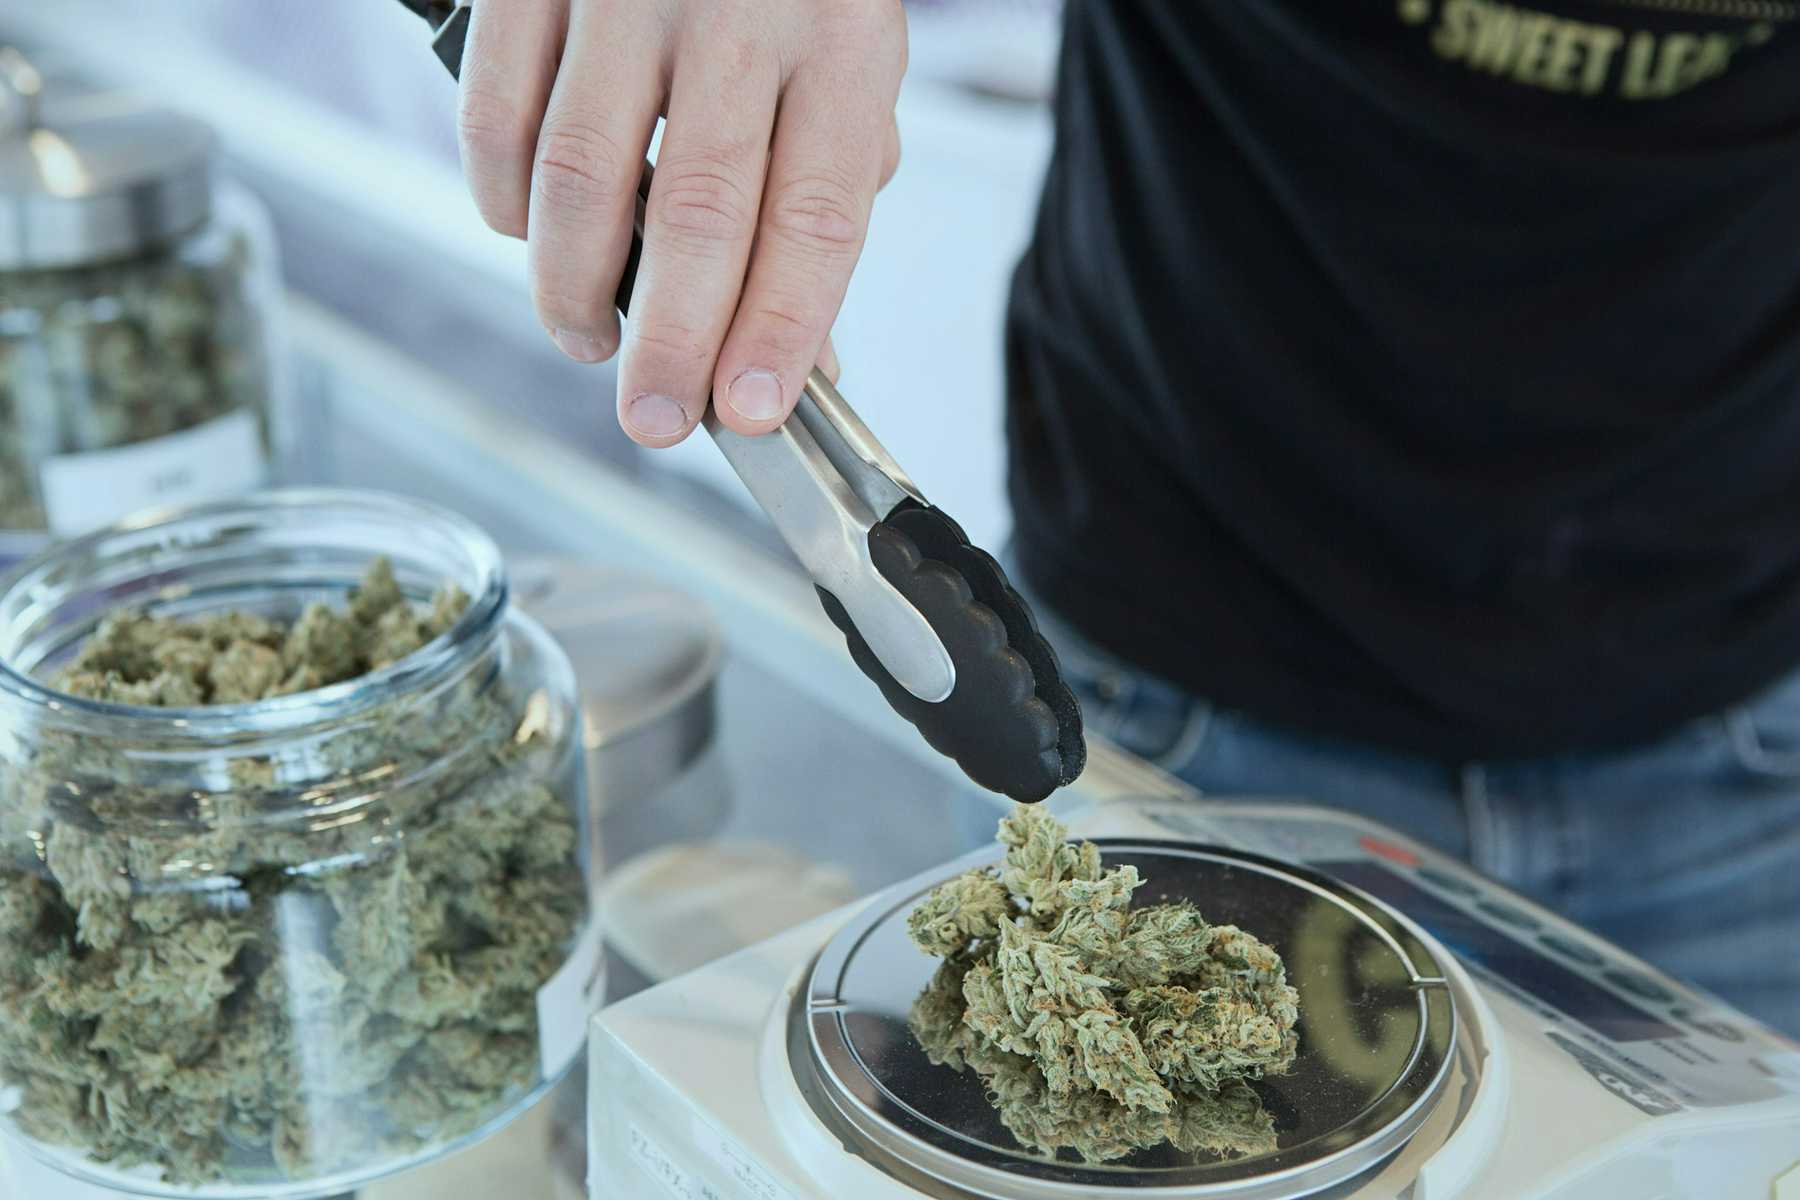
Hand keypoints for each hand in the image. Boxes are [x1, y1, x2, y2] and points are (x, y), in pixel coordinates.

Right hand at [455, 0, 905, 445]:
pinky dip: (500, 199)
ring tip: (588, 343)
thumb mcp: (848, 58)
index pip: (817, 216)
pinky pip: (498, 111)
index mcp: (846, 39)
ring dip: (575, 288)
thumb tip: (804, 349)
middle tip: (654, 421)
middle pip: (701, 212)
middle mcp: (742, 9)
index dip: (781, 327)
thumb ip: (826, 190)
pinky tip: (522, 240)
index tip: (750, 409)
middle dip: (673, 345)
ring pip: (583, 175)